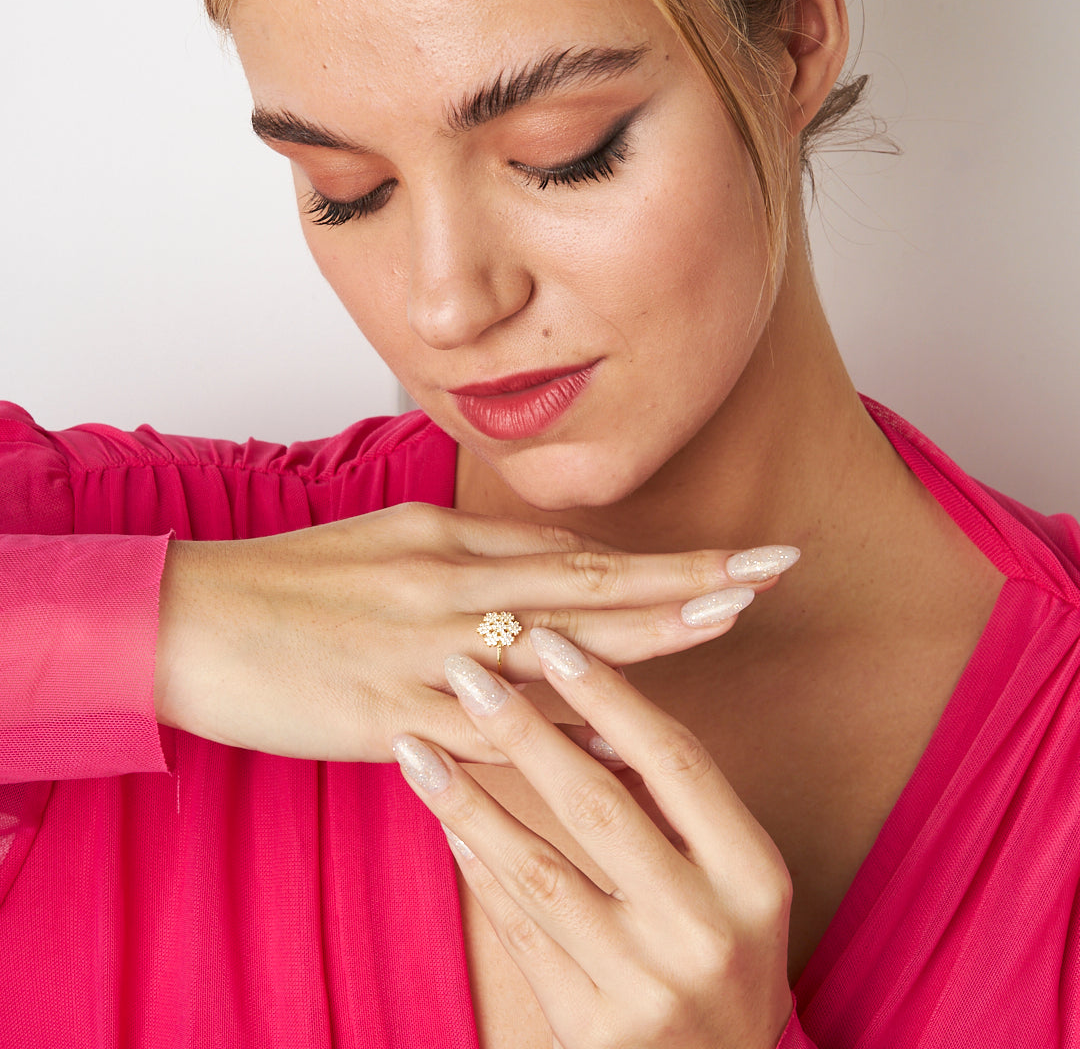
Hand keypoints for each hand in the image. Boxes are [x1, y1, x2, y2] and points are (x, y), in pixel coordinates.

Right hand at [153, 501, 798, 763]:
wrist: (190, 620)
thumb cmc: (292, 582)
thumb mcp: (389, 543)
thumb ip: (475, 556)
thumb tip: (558, 572)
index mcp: (447, 543)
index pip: (576, 554)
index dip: (660, 559)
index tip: (735, 558)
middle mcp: (450, 587)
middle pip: (588, 584)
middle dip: (685, 578)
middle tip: (771, 569)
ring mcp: (427, 652)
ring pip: (556, 649)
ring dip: (646, 637)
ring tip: (727, 622)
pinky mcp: (393, 714)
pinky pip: (495, 731)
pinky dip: (563, 735)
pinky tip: (624, 743)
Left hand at [392, 627, 794, 1048]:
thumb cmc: (727, 959)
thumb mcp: (735, 880)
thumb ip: (677, 805)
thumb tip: (594, 722)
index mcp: (753, 876)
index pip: (674, 759)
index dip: (608, 693)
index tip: (549, 639)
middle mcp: (705, 931)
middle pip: (596, 804)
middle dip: (521, 728)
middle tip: (466, 670)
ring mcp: (645, 988)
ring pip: (536, 871)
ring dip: (467, 799)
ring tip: (416, 745)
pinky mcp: (592, 1034)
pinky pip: (519, 933)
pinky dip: (477, 870)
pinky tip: (443, 822)